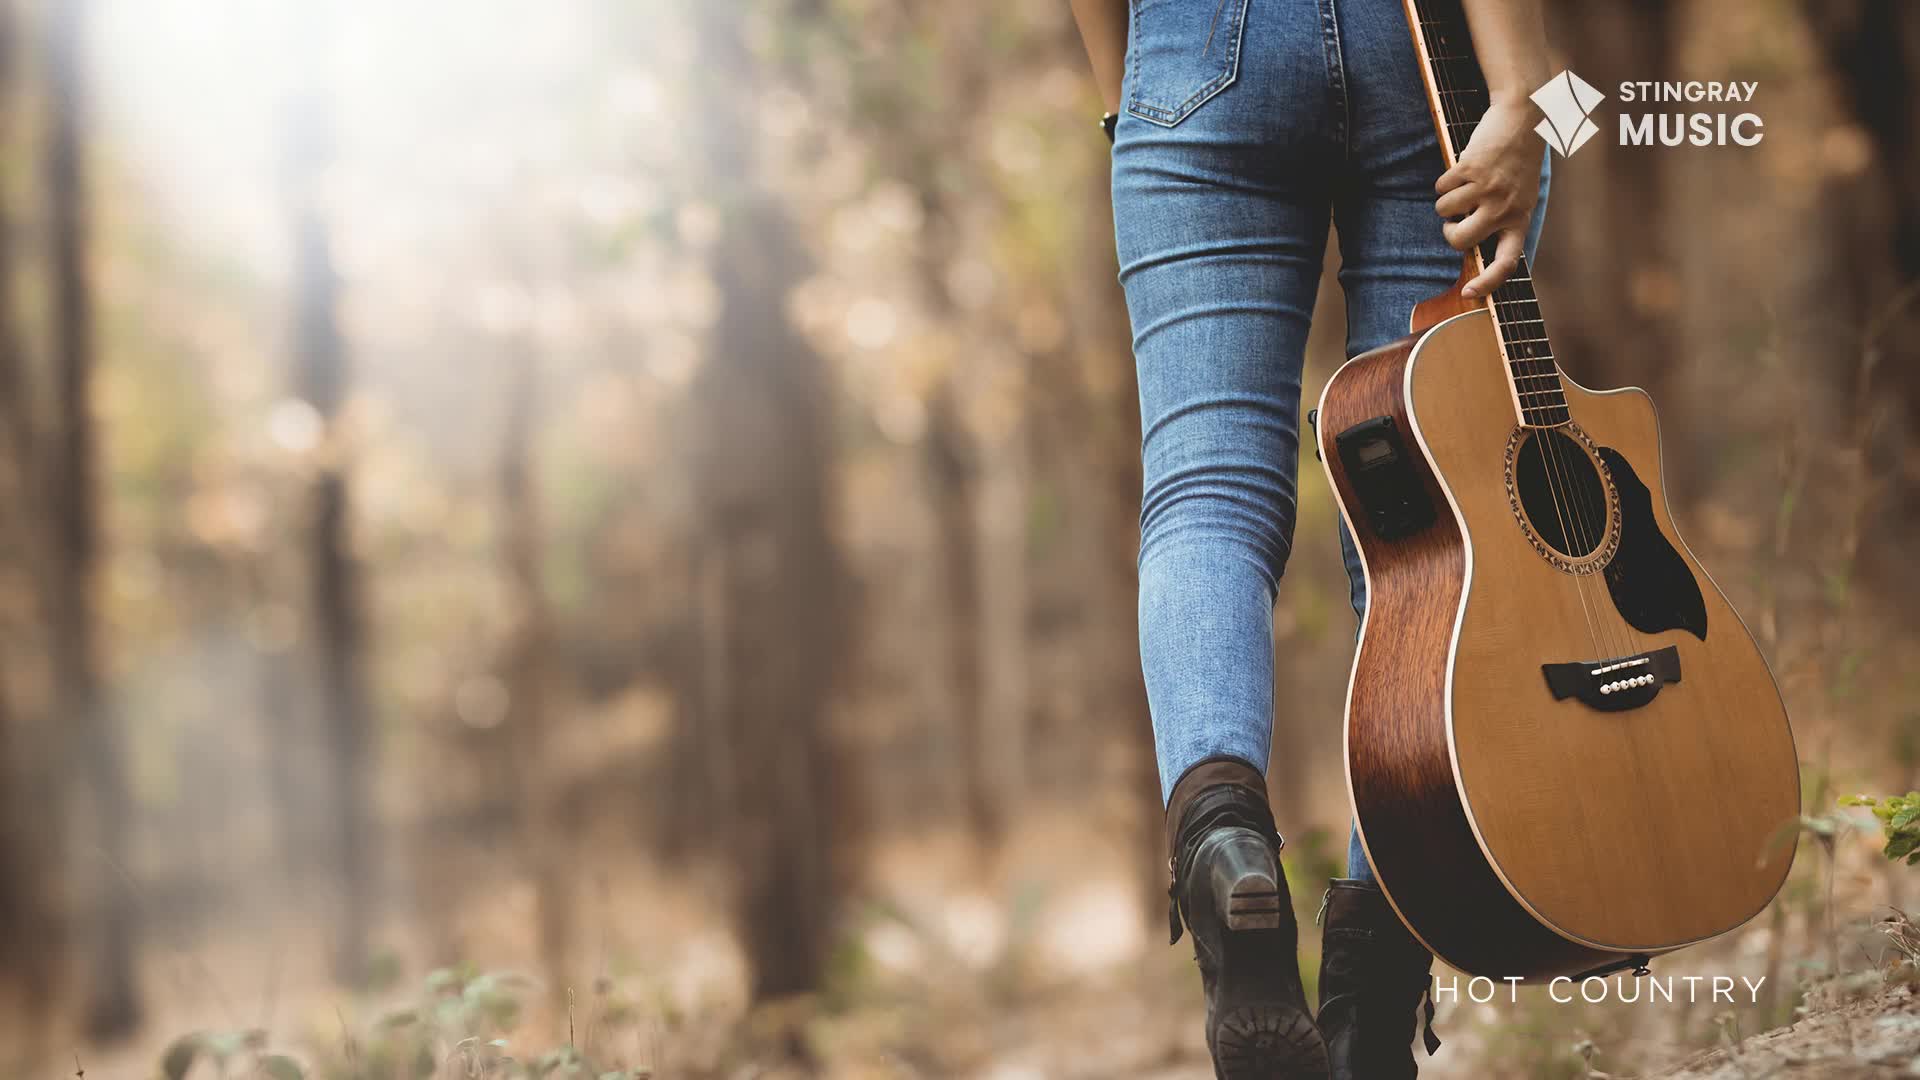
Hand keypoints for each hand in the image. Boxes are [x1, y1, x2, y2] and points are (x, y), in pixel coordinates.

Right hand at [1434, 98, 1540, 297]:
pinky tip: (1462, 169)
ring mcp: (1487, 189)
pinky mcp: (1470, 169)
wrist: (1524, 116)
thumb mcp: (1521, 195)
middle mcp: (1504, 208)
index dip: (1487, 283)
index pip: (1507, 263)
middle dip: (1448, 233)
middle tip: (1453, 222)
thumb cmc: (1519, 160)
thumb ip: (1502, 220)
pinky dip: (1444, 180)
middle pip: (1460, 241)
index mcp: (1520, 219)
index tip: (1469, 293)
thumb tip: (1470, 245)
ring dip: (1446, 200)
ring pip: (1444, 212)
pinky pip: (1441, 188)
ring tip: (1463, 186)